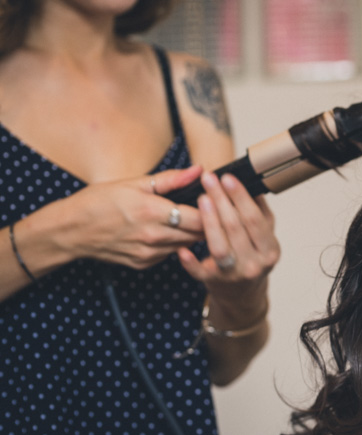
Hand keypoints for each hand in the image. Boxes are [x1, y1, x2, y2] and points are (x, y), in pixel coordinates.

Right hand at [69, 166, 204, 268]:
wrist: (70, 231)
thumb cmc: (99, 202)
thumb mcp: (134, 183)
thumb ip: (171, 179)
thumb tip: (199, 170)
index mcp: (153, 212)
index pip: (200, 217)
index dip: (213, 209)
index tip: (217, 200)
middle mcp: (153, 236)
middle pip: (198, 234)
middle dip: (208, 222)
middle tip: (212, 210)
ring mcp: (149, 253)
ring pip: (186, 245)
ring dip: (192, 234)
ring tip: (192, 219)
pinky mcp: (143, 264)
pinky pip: (170, 253)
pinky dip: (174, 243)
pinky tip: (169, 231)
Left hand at [176, 172, 279, 319]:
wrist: (242, 294)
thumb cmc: (251, 258)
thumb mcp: (263, 237)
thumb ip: (260, 214)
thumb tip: (252, 186)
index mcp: (269, 250)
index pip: (254, 219)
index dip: (241, 197)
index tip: (228, 178)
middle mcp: (254, 263)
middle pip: (236, 228)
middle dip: (222, 200)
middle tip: (209, 180)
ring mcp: (233, 274)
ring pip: (219, 246)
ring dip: (210, 221)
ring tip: (201, 199)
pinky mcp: (213, 282)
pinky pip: (199, 271)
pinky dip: (190, 261)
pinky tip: (182, 249)